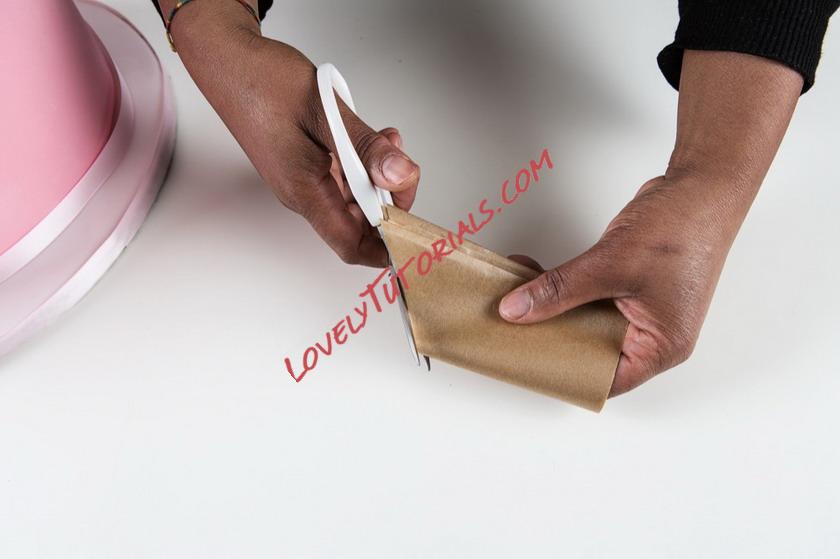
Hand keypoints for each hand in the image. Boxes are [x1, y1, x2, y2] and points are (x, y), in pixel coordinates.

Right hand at [166, 0, 419, 266]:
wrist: (226, 61)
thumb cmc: (262, 81)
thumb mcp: (325, 110)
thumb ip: (366, 147)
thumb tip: (400, 176)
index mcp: (304, 190)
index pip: (352, 244)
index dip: (388, 246)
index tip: (415, 232)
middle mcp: (302, 194)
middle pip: (358, 223)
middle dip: (391, 201)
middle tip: (403, 167)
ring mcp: (302, 181)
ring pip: (354, 198)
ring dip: (379, 177)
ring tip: (386, 142)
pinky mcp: (304, 166)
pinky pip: (343, 178)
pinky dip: (364, 163)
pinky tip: (371, 140)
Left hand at [500, 173, 732, 395]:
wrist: (701, 187)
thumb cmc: (681, 228)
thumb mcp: (609, 264)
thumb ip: (559, 290)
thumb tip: (518, 310)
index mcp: (660, 346)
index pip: (603, 379)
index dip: (563, 372)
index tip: (529, 361)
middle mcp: (653, 335)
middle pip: (590, 351)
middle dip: (551, 336)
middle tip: (514, 330)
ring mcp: (642, 312)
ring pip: (585, 322)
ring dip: (552, 308)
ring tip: (516, 299)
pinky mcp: (629, 289)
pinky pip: (589, 298)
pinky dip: (562, 289)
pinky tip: (534, 277)